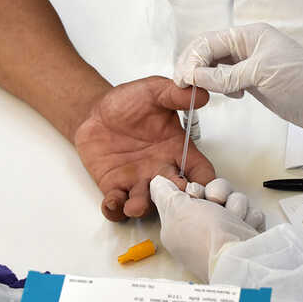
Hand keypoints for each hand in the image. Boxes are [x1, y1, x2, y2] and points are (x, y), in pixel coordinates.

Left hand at [75, 76, 215, 221]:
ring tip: (135, 205)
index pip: (200, 173)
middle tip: (172, 202)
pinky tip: (112, 202)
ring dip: (141, 208)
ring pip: (146, 204)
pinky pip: (117, 206)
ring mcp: (138, 182)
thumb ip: (176, 94)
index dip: (206, 185)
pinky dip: (115, 210)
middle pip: (176, 195)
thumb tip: (201, 93)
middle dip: (176, 203)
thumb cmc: (129, 103)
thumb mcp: (154, 91)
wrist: (96, 111)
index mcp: (177, 151)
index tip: (205, 191)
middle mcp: (161, 170)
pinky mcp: (114, 187)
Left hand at [150, 175, 257, 282]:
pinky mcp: (246, 235)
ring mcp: (227, 233)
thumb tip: (157, 183)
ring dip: (236, 204)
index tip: (194, 194)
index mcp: (181, 225)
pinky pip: (251, 213)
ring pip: (234, 200)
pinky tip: (244, 226)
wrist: (239, 257)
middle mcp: (203, 229)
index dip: (194, 189)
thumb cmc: (206, 236)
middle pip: (214, 193)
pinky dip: (250, 217)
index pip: (190, 194)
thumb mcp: (176, 208)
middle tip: (216, 202)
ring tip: (234, 218)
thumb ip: (164, 193)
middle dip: (218, 192)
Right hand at [174, 23, 302, 132]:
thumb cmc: (302, 80)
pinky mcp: (253, 81)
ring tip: (196, 90)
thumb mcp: (260, 74)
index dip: (192, 58)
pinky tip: (223, 94)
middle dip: (193, 65)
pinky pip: (226, 79)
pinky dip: (218, 85)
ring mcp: (250, 64)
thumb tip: (196, 76)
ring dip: (204, 76)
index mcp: (249, 36)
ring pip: (216, 65)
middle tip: (182, 85)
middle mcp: (247, 46)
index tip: (182, 78)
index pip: (210, 41)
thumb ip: (226, 75)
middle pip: (209, 51)